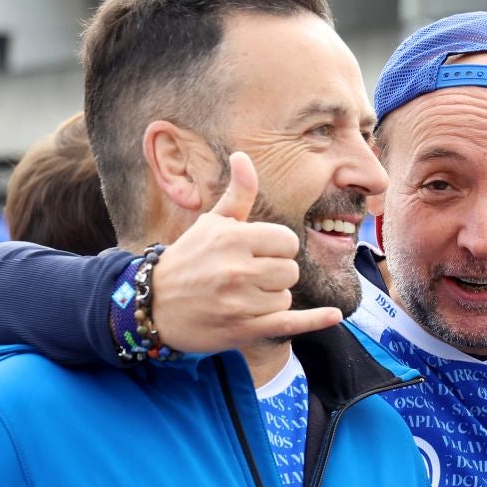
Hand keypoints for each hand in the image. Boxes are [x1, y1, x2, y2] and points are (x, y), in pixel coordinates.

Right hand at [147, 152, 347, 352]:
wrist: (152, 304)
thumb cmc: (188, 259)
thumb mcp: (211, 222)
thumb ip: (237, 193)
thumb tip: (243, 156)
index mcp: (232, 239)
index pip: (287, 242)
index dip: (278, 247)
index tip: (258, 253)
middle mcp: (237, 270)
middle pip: (291, 270)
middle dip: (276, 273)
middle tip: (249, 276)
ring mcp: (240, 302)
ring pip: (285, 296)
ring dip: (271, 297)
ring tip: (242, 296)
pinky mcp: (243, 330)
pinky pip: (290, 323)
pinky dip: (315, 320)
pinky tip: (334, 315)